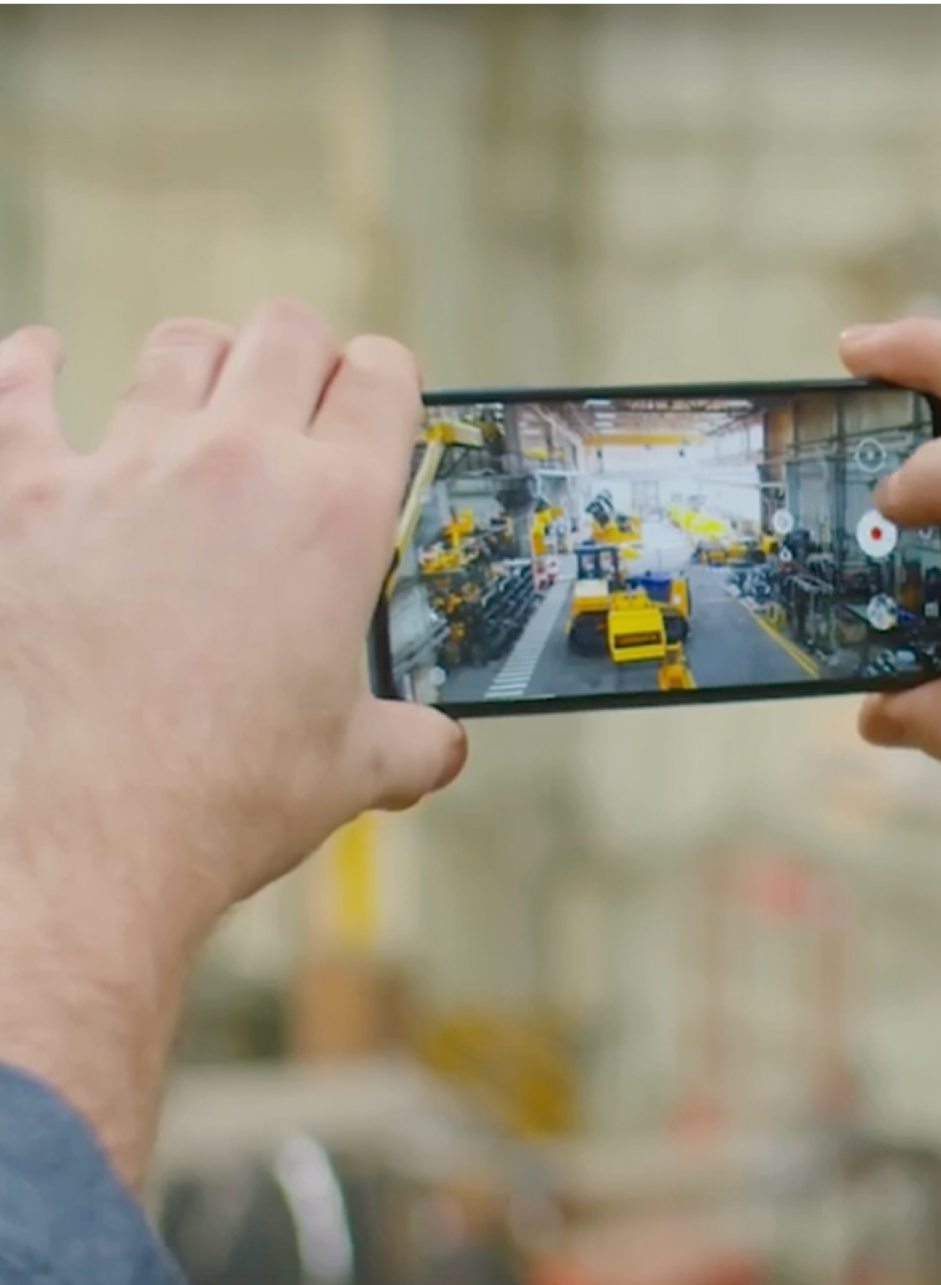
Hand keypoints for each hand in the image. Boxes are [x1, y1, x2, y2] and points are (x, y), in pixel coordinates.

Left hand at [0, 305, 465, 1179]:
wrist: (85, 834)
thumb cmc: (223, 801)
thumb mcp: (350, 775)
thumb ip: (409, 744)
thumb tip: (438, 751)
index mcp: (333, 519)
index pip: (383, 385)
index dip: (388, 383)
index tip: (380, 400)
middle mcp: (233, 466)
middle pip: (284, 334)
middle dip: (303, 354)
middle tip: (302, 390)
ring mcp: (121, 468)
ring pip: (176, 349)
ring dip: (200, 360)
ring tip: (202, 386)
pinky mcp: (22, 493)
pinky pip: (23, 388)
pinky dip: (37, 369)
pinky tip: (45, 362)